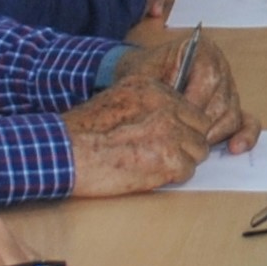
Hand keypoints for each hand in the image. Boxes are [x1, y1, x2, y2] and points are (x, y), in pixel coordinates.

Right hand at [61, 79, 214, 196]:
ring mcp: (171, 132)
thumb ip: (147, 106)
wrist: (67, 151)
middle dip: (187, 144)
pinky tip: (150, 174)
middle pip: (199, 128)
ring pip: (197, 150)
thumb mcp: (116, 100)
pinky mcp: (169, 158)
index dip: (182, 127)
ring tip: (154, 165)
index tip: (169, 138)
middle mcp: (166, 106)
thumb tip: (170, 122)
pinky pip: (187, 171)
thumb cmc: (83, 131)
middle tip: (164, 155)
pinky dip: (172, 177)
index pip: (189, 108)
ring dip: (181, 161)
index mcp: (153, 88)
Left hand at [110, 31, 249, 150]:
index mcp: (202, 51)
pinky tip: (235, 147)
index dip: (196, 100)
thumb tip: (167, 110)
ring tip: (193, 147)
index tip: (177, 119)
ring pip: (232, 115)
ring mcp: (229, 90)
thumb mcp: (141, 74)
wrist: (144, 79)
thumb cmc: (143, 75)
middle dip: (203, 123)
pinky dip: (244, 136)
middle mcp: (221, 67)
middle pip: (222, 99)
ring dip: (215, 134)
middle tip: (183, 139)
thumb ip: (153, 87)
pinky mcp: (233, 109)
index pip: (209, 76)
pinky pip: (247, 122)